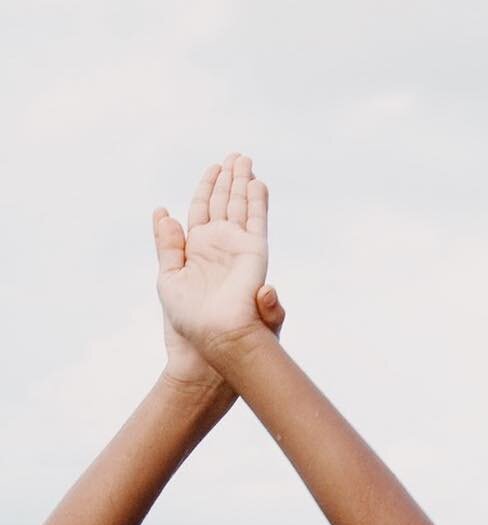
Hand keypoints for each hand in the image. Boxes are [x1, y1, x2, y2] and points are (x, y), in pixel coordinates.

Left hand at [154, 154, 271, 365]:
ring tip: (246, 160)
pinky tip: (257, 184)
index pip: (204, 210)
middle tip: (236, 155)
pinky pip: (257, 223)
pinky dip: (257, 203)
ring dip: (244, 183)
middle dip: (230, 179)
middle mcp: (220, 246)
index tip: (214, 167)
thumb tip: (163, 213)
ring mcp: (238, 249)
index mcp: (198, 250)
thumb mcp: (168, 277)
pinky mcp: (254, 256)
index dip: (208, 187)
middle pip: (226, 204)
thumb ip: (168, 246)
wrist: (210, 339)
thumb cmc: (188, 320)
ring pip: (242, 208)